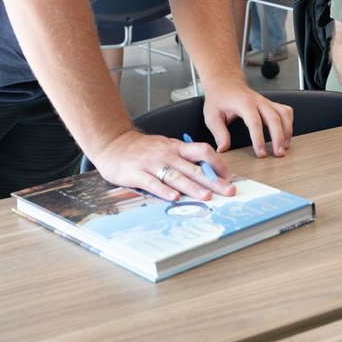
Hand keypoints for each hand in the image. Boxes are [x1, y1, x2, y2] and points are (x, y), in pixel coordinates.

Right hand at [94, 128, 234, 202]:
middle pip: (193, 167)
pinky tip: (175, 198)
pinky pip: (152, 183)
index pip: (202, 151)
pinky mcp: (136, 173)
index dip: (217, 164)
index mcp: (176, 147)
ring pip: (176, 175)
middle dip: (213, 180)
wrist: (112, 142)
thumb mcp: (166, 147)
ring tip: (207, 196)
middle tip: (228, 191)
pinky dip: (164, 191)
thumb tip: (207, 171)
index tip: (229, 176)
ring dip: (192, 187)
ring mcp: (151, 163)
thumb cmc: (142, 149)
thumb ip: (183, 157)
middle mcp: (167, 154)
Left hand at [201, 81, 293, 156]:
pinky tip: (286, 135)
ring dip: (287, 130)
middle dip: (278, 137)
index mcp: (243, 103)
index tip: (261, 153)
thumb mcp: (212, 116)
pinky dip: (289, 122)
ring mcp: (266, 101)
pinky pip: (285, 110)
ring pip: (283, 113)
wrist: (225, 82)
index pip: (254, 122)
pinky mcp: (270, 104)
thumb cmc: (218, 99)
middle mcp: (258, 101)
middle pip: (274, 118)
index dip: (259, 139)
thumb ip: (219, 133)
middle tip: (279, 154)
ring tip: (285, 147)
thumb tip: (223, 149)